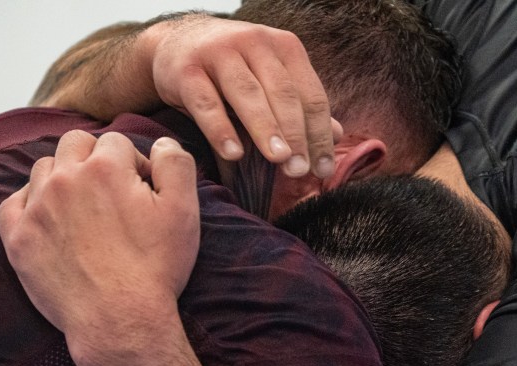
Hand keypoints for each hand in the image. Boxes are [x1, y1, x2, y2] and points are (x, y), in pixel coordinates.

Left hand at [0, 130, 199, 348]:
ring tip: (84, 210)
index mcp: (105, 168)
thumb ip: (176, 164)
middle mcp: (65, 180)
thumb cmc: (156, 269)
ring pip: (44, 169)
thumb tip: (161, 143)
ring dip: (63, 179)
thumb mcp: (185, 212)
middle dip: (95, 160)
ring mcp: (36, 209)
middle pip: (75, 144)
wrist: (120, 322)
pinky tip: (50, 220)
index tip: (142, 193)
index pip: (117, 142)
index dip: (133, 164)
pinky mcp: (18, 239)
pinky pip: (13, 203)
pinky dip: (29, 204)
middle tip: (112, 195)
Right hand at [145, 14, 338, 178]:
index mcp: (283, 48)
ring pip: (248, 94)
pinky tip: (234, 154)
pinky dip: (220, 129)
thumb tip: (338, 135)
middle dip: (295, 134)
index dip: (319, 134)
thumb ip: (300, 106)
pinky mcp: (187, 70)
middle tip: (300, 170)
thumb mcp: (269, 80)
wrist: (178, 43)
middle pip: (282, 94)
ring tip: (278, 160)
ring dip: (265, 129)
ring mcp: (220, 53)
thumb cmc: (232, 70)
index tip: (323, 170)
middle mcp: (255, 44)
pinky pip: (206, 103)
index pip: (310, 95)